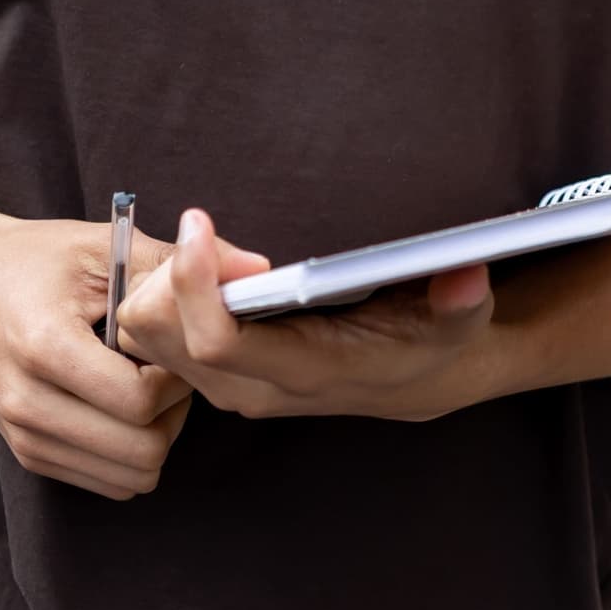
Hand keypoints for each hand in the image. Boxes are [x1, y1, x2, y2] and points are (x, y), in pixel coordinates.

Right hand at [0, 210, 193, 497]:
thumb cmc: (34, 258)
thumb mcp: (105, 246)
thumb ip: (181, 264)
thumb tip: (261, 272)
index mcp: (43, 348)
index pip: (140, 402)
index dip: (175, 377)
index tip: (171, 344)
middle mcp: (26, 405)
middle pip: (142, 453)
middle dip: (172, 414)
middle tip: (165, 369)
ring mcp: (23, 438)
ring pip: (130, 478)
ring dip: (153, 437)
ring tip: (142, 385)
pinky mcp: (28, 455)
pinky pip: (108, 482)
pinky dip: (128, 452)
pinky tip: (119, 405)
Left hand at [117, 207, 499, 423]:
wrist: (415, 380)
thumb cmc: (428, 342)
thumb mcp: (458, 321)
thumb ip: (462, 301)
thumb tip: (468, 274)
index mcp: (302, 372)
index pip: (217, 342)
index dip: (194, 283)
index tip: (199, 222)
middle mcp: (251, 387)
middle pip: (157, 336)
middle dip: (168, 275)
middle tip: (208, 231)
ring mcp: (226, 385)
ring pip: (143, 337)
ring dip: (159, 283)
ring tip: (207, 247)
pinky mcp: (214, 373)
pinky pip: (151, 336)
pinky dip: (160, 296)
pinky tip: (201, 268)